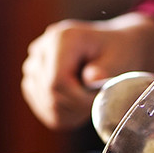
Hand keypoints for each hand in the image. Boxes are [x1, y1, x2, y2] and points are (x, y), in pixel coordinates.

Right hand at [21, 13, 153, 129]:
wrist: (115, 47)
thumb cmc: (119, 52)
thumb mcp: (119, 59)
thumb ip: (105, 69)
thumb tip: (91, 78)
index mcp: (62, 38)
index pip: (56, 82)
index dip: (77, 100)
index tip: (97, 100)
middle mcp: (42, 48)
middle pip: (48, 94)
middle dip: (75, 107)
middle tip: (96, 102)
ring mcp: (34, 63)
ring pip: (44, 102)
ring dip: (69, 112)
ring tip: (89, 102)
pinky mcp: (34, 78)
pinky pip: (42, 106)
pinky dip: (61, 114)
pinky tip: (79, 107)